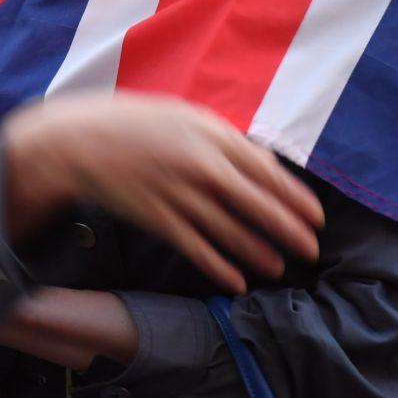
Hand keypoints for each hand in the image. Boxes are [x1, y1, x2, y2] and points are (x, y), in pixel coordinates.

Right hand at [5, 94, 323, 293]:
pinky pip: (196, 248)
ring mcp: (180, 194)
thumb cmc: (136, 124)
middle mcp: (202, 166)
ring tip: (279, 268)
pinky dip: (219, 267)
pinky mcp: (158, 218)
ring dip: (258, 252)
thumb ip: (222, 138)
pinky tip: (237, 281)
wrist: (81, 140)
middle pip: (257, 204)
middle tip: (312, 250)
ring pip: (230, 231)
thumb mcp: (185, 116)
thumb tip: (260, 164)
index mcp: (212, 135)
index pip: (267, 171)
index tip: (316, 216)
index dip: (295, 197)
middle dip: (289, 230)